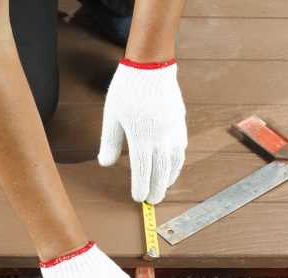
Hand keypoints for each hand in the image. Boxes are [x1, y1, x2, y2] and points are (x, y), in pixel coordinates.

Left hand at [98, 58, 186, 204]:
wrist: (151, 67)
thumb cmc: (127, 91)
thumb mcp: (112, 117)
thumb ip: (109, 143)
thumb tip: (106, 164)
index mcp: (140, 138)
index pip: (142, 171)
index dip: (140, 187)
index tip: (138, 198)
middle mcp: (160, 138)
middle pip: (161, 172)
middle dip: (157, 189)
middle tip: (153, 201)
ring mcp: (173, 131)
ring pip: (174, 162)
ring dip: (170, 178)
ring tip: (164, 187)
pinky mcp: (180, 123)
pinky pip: (181, 149)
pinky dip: (177, 162)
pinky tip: (172, 166)